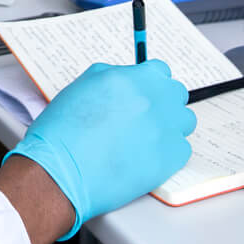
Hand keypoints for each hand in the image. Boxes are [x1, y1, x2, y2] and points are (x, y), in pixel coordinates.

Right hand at [4, 59, 195, 238]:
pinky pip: (182, 149)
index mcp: (132, 79)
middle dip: (164, 102)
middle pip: (177, 93)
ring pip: (184, 121)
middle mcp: (152, 100)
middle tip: (146, 117)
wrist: (59, 173)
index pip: (161, 71)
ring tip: (147, 139)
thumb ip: (114, 76)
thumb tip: (129, 78)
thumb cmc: (63, 132)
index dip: (152, 82)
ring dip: (171, 126)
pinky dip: (169, 153)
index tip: (146, 93)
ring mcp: (164, 130)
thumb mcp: (83, 86)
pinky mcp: (169, 159)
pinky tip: (147, 157)